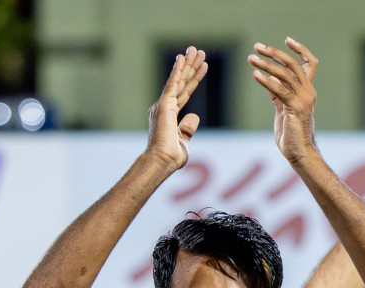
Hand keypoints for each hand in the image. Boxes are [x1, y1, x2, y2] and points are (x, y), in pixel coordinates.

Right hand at [145, 47, 207, 171]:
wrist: (161, 161)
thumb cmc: (170, 156)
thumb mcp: (183, 140)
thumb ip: (187, 128)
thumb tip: (194, 116)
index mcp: (169, 114)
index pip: (185, 92)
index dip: (194, 79)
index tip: (202, 67)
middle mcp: (164, 106)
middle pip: (182, 82)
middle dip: (191, 66)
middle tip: (198, 51)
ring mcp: (163, 104)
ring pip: (179, 79)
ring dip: (187, 63)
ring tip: (196, 50)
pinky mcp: (164, 104)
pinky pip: (173, 84)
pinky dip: (177, 70)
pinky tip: (182, 58)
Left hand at [250, 39, 319, 165]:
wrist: (300, 153)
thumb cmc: (291, 134)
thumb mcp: (283, 109)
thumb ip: (278, 94)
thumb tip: (269, 81)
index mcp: (308, 90)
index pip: (310, 62)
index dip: (299, 49)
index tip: (287, 39)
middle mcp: (308, 92)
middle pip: (293, 64)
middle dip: (274, 53)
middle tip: (257, 46)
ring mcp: (303, 99)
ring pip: (285, 74)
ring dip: (266, 64)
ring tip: (251, 58)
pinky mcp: (295, 108)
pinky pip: (279, 90)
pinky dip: (266, 81)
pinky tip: (255, 75)